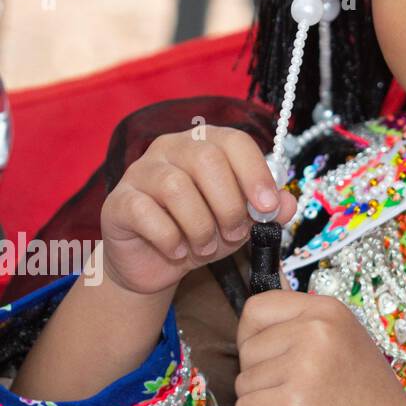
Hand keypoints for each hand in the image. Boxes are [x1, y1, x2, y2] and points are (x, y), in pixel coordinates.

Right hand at [100, 126, 296, 295]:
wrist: (154, 263)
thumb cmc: (201, 231)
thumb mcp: (242, 221)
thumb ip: (267, 210)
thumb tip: (288, 203)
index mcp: (206, 143)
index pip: (235, 142)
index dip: (255, 173)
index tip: (267, 208)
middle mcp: (171, 147)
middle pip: (206, 160)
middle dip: (229, 204)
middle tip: (235, 234)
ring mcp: (140, 171)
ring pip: (176, 187)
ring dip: (200, 226)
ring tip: (207, 247)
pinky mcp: (117, 201)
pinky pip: (146, 213)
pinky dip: (170, 238)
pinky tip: (178, 250)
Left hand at [233, 289, 405, 405]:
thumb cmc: (366, 395)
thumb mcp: (343, 341)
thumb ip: (304, 326)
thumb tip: (253, 318)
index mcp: (328, 310)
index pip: (258, 307)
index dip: (251, 336)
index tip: (267, 357)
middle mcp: (317, 330)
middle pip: (247, 349)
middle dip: (261, 376)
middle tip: (298, 390)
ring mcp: (304, 365)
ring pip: (244, 383)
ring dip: (262, 403)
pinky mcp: (291, 402)